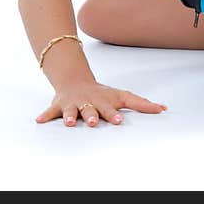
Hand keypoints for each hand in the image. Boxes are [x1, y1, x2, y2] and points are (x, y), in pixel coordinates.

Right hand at [35, 80, 167, 126]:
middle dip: (93, 115)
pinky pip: (50, 111)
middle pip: (92, 109)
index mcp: (104, 101)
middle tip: (95, 122)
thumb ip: (142, 104)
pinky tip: (39, 121)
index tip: (119, 121)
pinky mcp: (59, 106)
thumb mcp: (122, 96)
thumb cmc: (102, 93)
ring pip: (73, 111)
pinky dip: (45, 115)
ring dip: (72, 116)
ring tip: (71, 123)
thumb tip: (164, 108)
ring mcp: (74, 104)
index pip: (111, 108)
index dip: (115, 114)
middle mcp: (89, 102)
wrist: (76, 80)